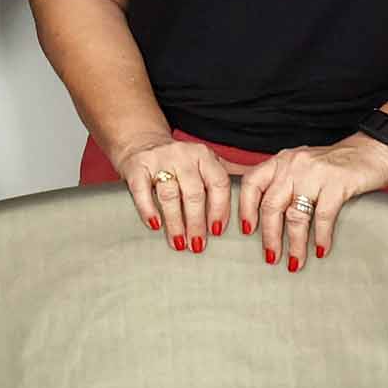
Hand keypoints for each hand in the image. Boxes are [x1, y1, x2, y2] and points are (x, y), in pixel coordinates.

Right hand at [106, 133, 235, 251]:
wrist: (141, 141)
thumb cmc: (177, 161)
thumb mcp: (203, 162)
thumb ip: (223, 177)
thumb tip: (250, 197)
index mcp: (204, 155)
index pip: (218, 183)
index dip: (220, 209)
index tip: (218, 231)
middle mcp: (183, 155)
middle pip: (194, 193)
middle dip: (197, 222)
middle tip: (198, 245)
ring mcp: (159, 159)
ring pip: (170, 195)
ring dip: (175, 222)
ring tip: (179, 243)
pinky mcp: (136, 166)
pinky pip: (143, 191)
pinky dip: (149, 210)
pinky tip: (155, 225)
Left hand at [235, 137, 387, 270]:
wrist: (371, 151)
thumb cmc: (333, 164)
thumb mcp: (301, 166)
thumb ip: (282, 182)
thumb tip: (261, 215)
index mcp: (281, 161)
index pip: (251, 183)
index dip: (245, 209)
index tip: (247, 231)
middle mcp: (293, 165)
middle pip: (271, 205)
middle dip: (269, 236)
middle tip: (271, 257)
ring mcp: (315, 173)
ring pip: (295, 215)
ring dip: (295, 243)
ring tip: (295, 261)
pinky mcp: (337, 182)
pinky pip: (323, 216)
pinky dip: (321, 237)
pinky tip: (321, 249)